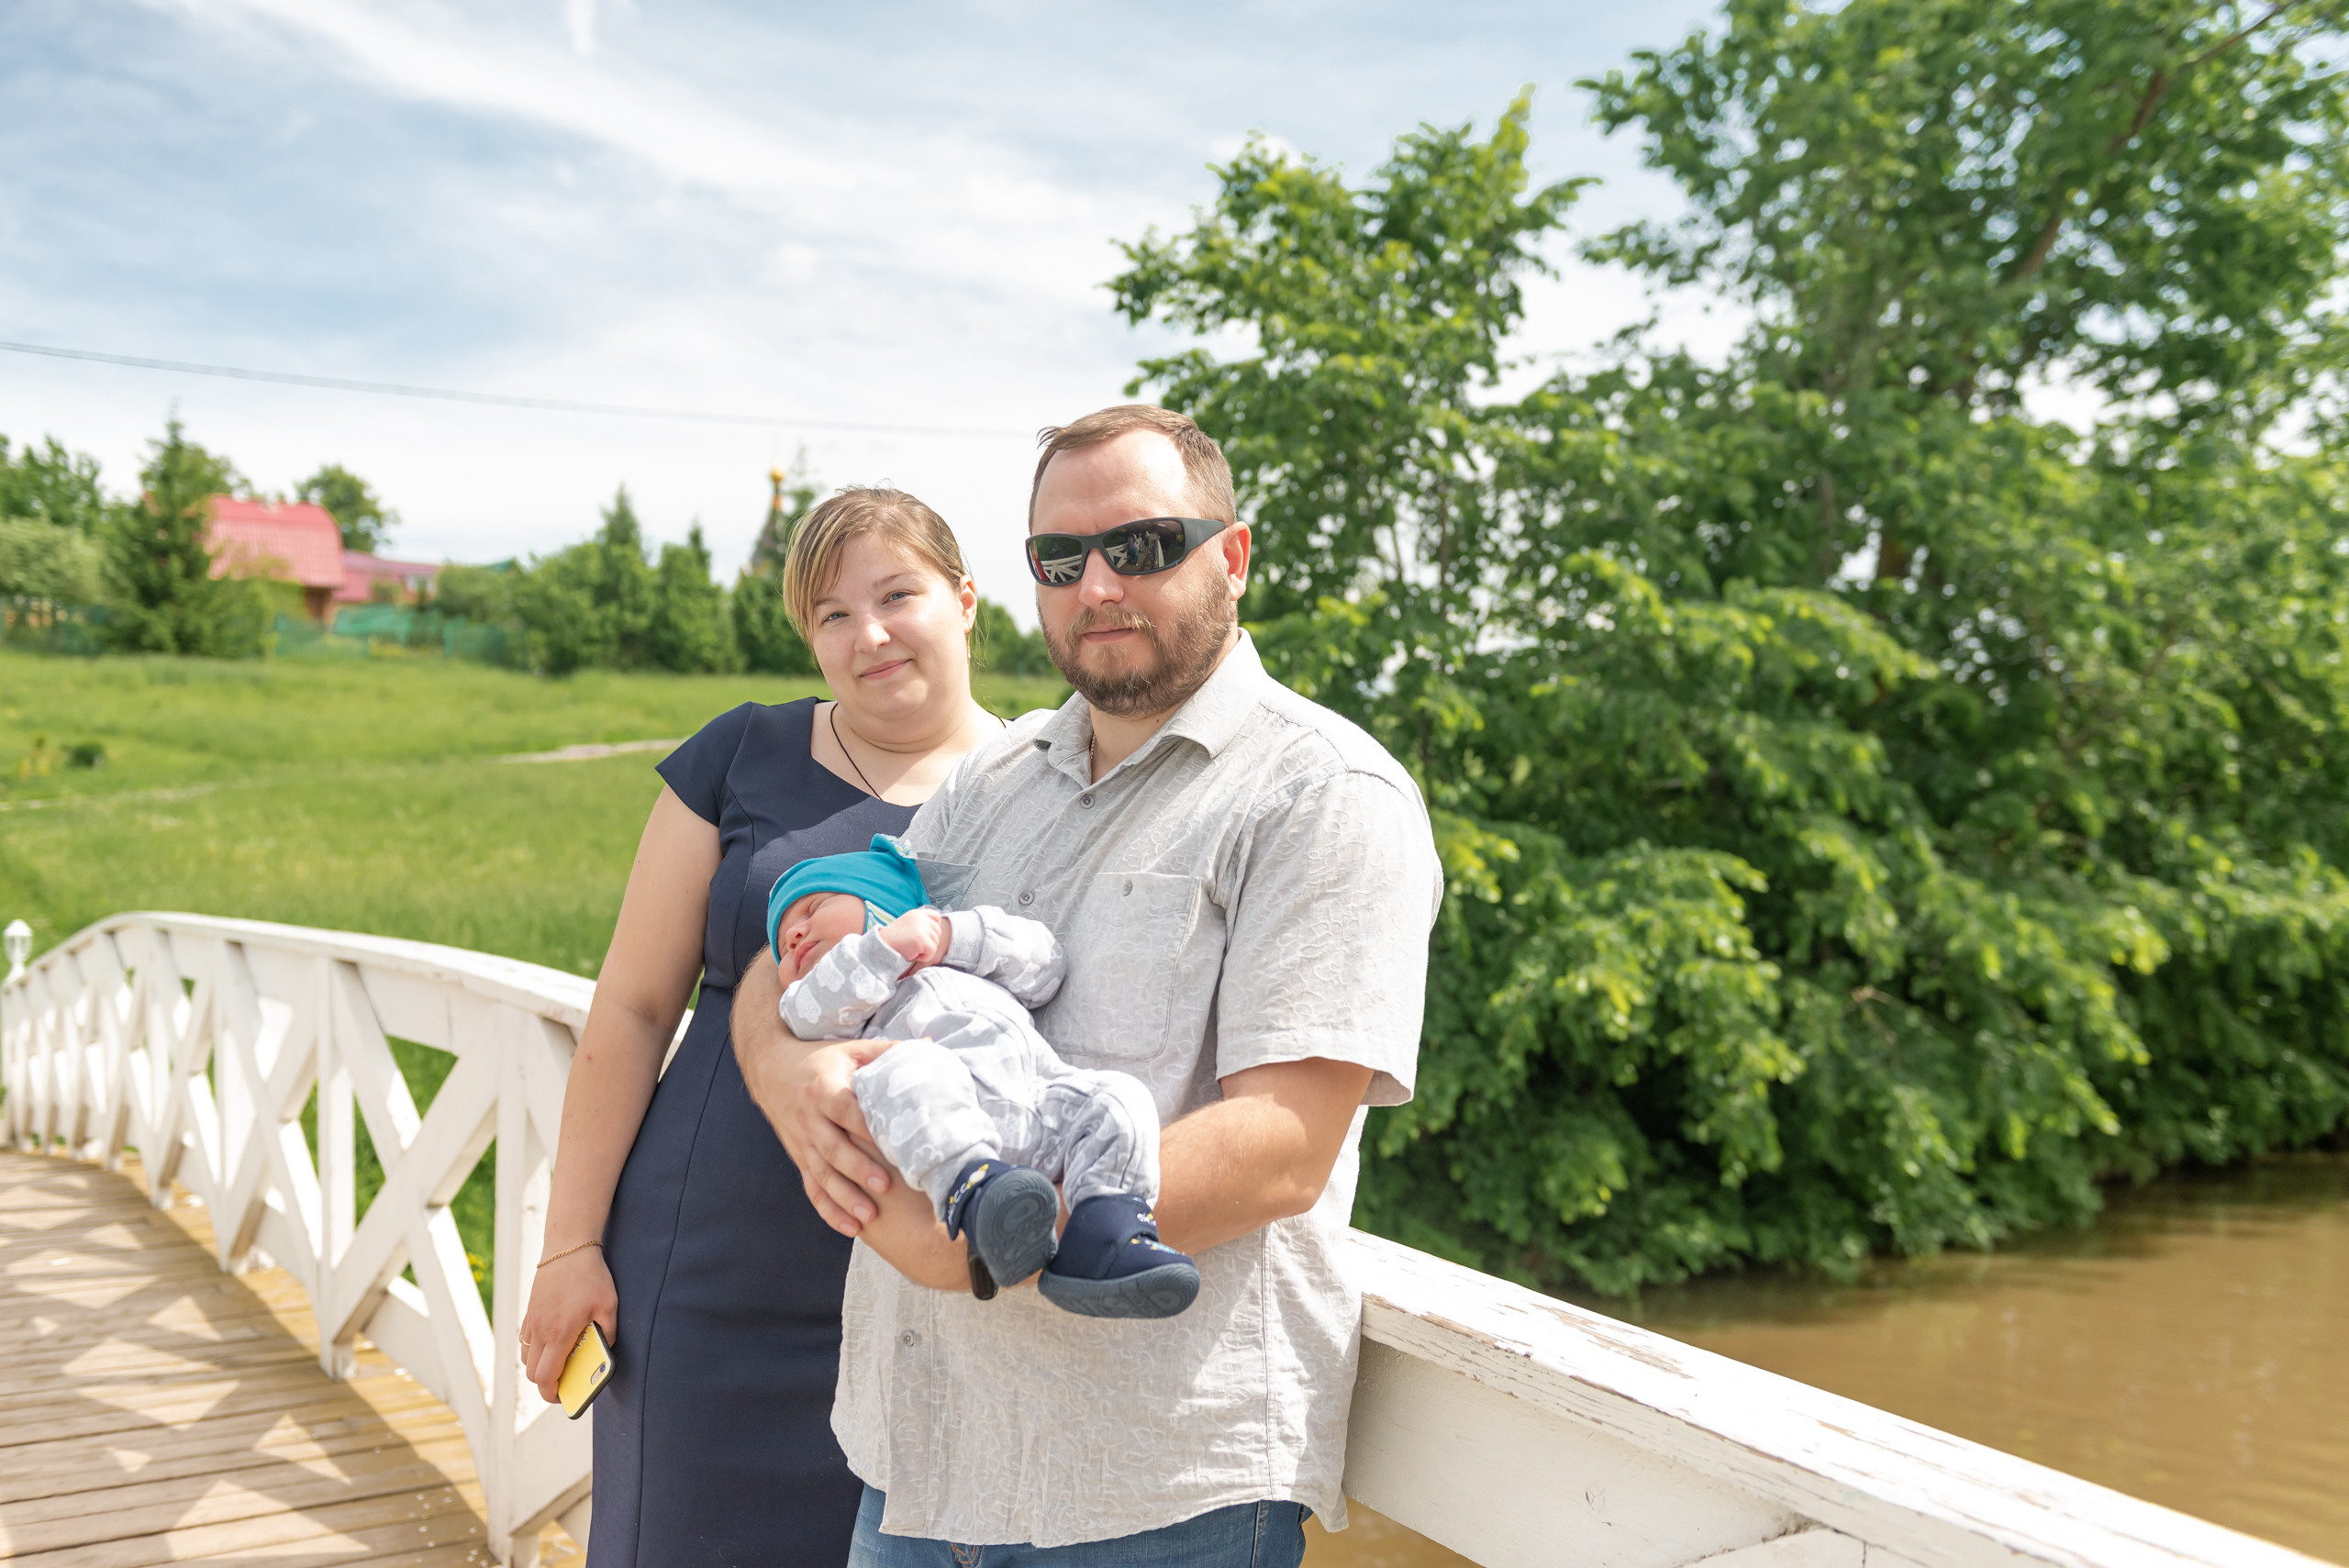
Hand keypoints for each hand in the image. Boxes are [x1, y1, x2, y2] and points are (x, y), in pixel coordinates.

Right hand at [520, 1246, 617, 1403]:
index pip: (546, 1377)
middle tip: (564, 1382)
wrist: (567, 1248)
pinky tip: (552, 1343)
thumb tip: (604, 1352)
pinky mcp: (529, 1312)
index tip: (563, 1397)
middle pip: (533, 1373)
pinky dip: (534, 1349)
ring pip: (526, 1358)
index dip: (552, 1393)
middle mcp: (541, 1331)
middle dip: (546, 1384)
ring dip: (539, 1366)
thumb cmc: (591, 1277)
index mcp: (560, 1334)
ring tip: (559, 1363)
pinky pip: (525, 1341)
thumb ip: (608, 1333)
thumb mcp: (609, 1306)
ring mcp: (532, 1322)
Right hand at [733, 962, 904, 1234]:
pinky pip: (812, 1188)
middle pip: (833, 1148)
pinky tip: (850, 1228)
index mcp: (823, 1089)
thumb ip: (888, 1052)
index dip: (866, 1127)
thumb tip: (932, 1048)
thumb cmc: (820, 1059)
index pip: (845, 1111)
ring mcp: (802, 1142)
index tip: (891, 1143)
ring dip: (845, 1198)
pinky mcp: (799, 1158)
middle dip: (858, 1170)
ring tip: (869, 1216)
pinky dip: (829, 1210)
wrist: (770, 1069)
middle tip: (885, 1186)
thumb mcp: (851, 1049)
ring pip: (822, 1175)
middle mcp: (809, 1119)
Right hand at [875, 909, 951, 972]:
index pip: (936, 917)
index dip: (934, 928)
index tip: (924, 936)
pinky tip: (914, 954)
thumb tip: (936, 930)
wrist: (881, 946)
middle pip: (938, 932)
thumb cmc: (895, 939)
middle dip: (929, 942)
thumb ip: (921, 924)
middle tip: (914, 945)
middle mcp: (920, 917)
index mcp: (917, 913)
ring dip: (925, 950)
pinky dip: (925, 956)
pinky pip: (932, 951)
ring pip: (936, 942)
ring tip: (912, 949)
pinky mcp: (922, 939)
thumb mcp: (908, 924)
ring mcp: (922, 927)